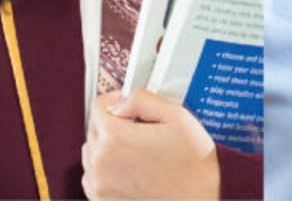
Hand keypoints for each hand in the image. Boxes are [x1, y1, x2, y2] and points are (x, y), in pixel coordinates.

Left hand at [81, 90, 219, 199]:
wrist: (200, 200)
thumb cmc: (193, 165)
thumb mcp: (178, 118)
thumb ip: (143, 99)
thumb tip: (122, 100)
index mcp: (116, 138)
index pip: (99, 106)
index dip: (117, 101)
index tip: (130, 107)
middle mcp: (101, 161)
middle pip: (94, 128)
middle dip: (114, 124)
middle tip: (141, 131)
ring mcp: (99, 184)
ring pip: (91, 152)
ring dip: (107, 147)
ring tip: (137, 153)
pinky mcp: (101, 200)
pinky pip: (93, 176)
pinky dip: (106, 170)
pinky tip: (131, 170)